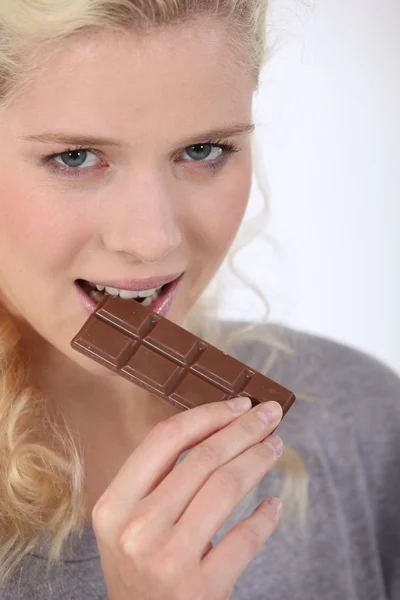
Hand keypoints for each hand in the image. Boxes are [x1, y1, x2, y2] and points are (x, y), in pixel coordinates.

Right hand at [92, 397, 283, 599]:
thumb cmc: (138, 566)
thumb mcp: (128, 522)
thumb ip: (158, 479)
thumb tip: (216, 427)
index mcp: (115, 504)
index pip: (166, 439)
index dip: (208, 414)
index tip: (239, 404)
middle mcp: (137, 529)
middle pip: (203, 458)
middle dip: (245, 429)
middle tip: (271, 415)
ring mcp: (168, 560)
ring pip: (226, 488)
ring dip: (259, 459)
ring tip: (275, 447)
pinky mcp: (201, 590)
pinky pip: (245, 538)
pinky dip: (266, 516)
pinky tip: (273, 503)